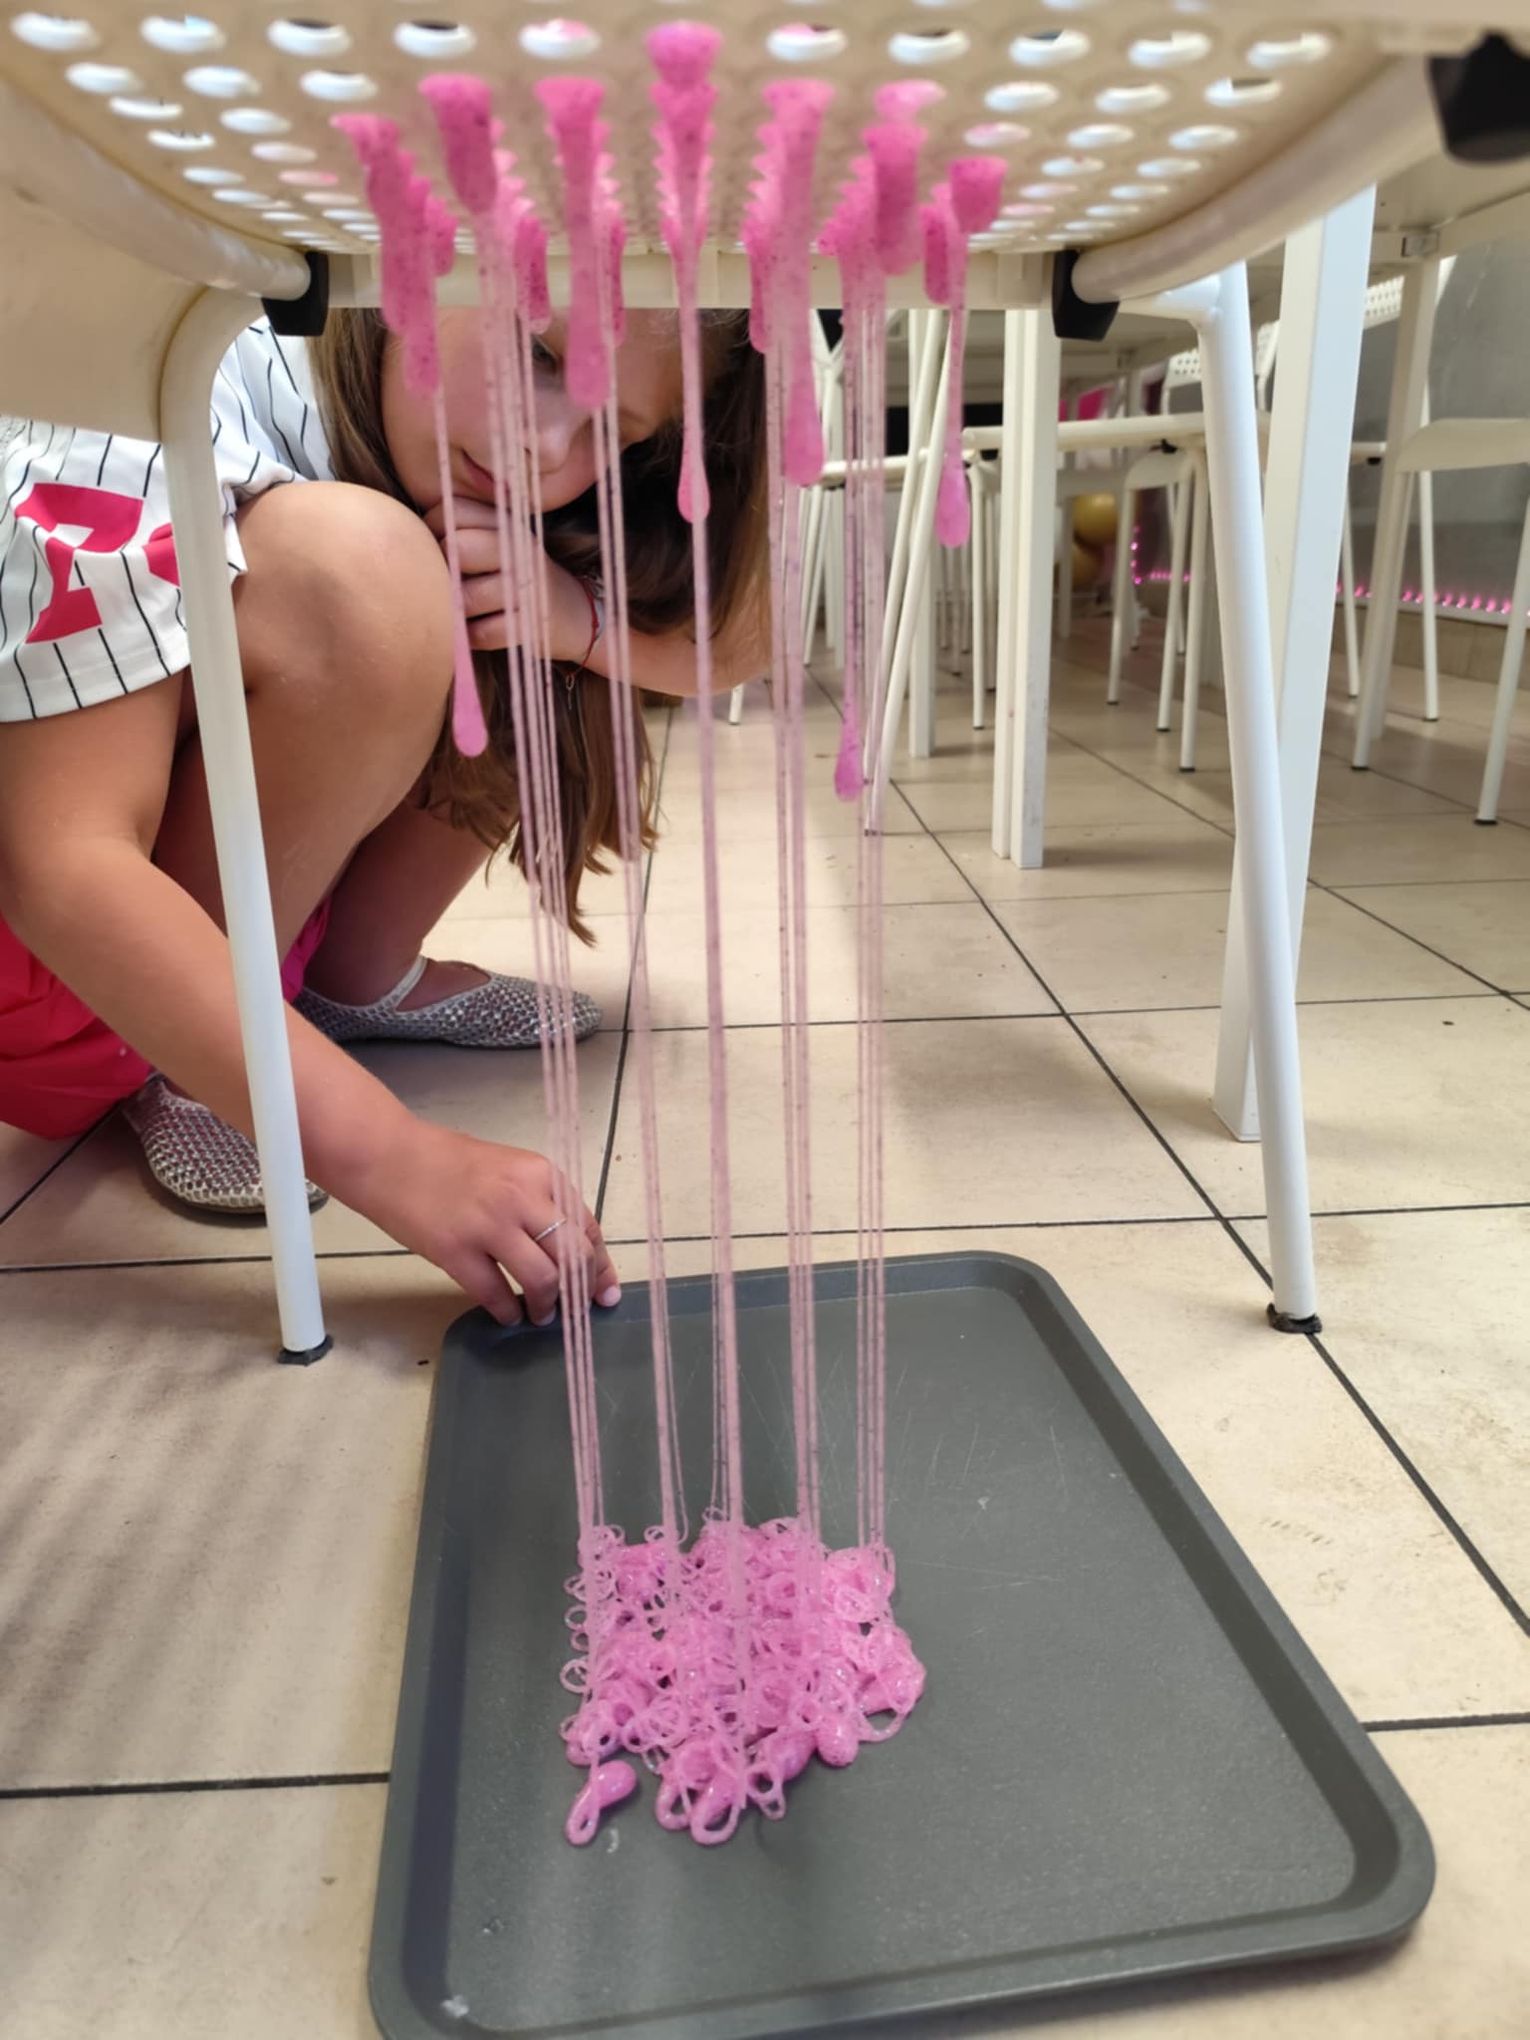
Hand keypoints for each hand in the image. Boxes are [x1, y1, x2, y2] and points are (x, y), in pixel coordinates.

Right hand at [346, 1116, 619, 1326]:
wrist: (389, 1156)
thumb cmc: (448, 1162)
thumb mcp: (508, 1169)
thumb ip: (539, 1201)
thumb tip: (569, 1250)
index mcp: (540, 1174)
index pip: (587, 1227)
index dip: (599, 1267)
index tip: (603, 1294)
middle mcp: (523, 1198)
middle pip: (573, 1257)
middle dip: (579, 1290)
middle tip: (571, 1309)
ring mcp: (489, 1226)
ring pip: (542, 1279)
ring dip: (547, 1306)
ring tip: (539, 1314)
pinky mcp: (456, 1252)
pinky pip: (496, 1294)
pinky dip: (509, 1311)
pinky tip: (508, 1315)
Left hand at [425, 497, 592, 661]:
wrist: (573, 615)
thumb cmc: (516, 578)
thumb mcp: (499, 542)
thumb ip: (461, 529)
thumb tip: (408, 533)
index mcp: (506, 522)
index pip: (452, 510)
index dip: (433, 530)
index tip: (441, 546)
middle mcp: (519, 549)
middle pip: (458, 548)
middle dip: (443, 571)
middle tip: (449, 583)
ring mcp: (527, 588)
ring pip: (465, 598)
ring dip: (455, 610)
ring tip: (463, 611)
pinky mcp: (529, 625)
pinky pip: (481, 634)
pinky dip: (471, 637)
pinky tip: (477, 631)